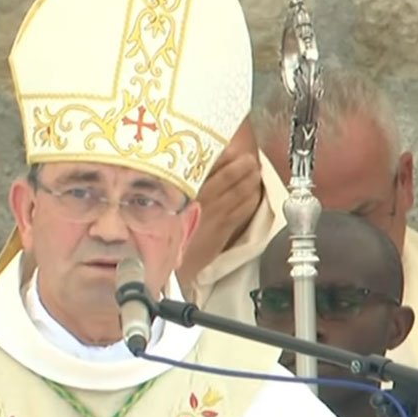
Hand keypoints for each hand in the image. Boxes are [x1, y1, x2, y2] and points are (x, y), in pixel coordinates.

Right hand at [178, 138, 262, 287]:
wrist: (169, 268)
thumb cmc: (164, 238)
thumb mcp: (163, 210)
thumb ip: (174, 192)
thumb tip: (188, 174)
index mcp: (185, 193)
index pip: (206, 168)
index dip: (220, 157)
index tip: (227, 149)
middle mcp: (202, 201)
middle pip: (227, 178)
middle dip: (240, 165)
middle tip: (248, 157)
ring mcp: (216, 215)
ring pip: (238, 192)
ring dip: (249, 179)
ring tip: (254, 169)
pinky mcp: (224, 230)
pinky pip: (242, 210)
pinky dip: (251, 199)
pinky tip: (254, 193)